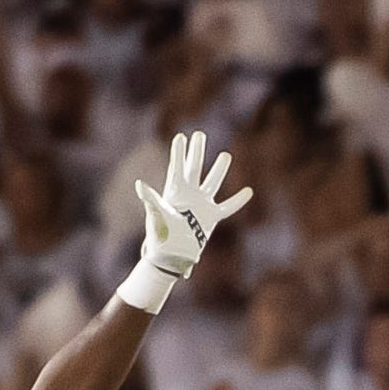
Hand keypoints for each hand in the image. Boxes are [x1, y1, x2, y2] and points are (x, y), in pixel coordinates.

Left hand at [123, 132, 252, 311]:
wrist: (170, 254)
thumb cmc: (160, 235)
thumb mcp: (157, 215)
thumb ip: (151, 199)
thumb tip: (140, 185)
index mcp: (174, 191)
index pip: (177, 167)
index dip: (179, 152)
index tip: (181, 136)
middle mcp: (189, 195)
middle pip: (194, 168)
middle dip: (197, 151)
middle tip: (200, 134)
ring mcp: (201, 205)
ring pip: (213, 182)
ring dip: (219, 169)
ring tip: (225, 155)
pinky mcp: (211, 217)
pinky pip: (228, 207)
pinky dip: (238, 200)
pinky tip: (248, 191)